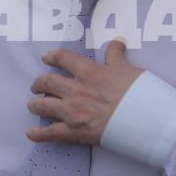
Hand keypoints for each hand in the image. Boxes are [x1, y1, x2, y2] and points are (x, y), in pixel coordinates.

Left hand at [26, 40, 141, 145]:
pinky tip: (31, 133)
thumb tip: (116, 42)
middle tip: (37, 86)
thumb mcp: (127, 68)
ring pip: (43, 106)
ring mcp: (72, 112)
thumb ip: (116, 55)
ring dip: (35, 104)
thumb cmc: (137, 93)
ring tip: (34, 105)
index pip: (62, 58)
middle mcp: (75, 90)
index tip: (46, 58)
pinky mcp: (74, 132)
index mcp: (88, 72)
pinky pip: (50, 133)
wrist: (144, 119)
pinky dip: (38, 134)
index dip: (51, 57)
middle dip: (38, 83)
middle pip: (46, 82)